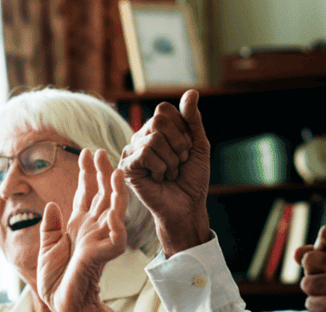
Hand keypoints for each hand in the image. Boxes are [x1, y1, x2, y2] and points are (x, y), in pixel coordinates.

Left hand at [38, 149, 126, 311]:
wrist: (62, 304)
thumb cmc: (56, 281)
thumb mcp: (47, 249)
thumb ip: (50, 227)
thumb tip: (52, 204)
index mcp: (78, 226)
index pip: (85, 195)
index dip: (86, 175)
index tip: (86, 153)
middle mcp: (92, 229)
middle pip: (101, 195)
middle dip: (101, 173)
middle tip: (100, 151)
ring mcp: (101, 240)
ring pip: (114, 210)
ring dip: (115, 189)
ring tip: (115, 169)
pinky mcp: (106, 254)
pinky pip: (116, 234)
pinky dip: (117, 219)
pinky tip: (116, 202)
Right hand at [120, 90, 210, 255]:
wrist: (187, 206)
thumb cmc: (192, 178)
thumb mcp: (198, 144)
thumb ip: (192, 119)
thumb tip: (191, 92)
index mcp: (156, 129)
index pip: (165, 110)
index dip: (182, 130)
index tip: (187, 150)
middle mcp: (141, 137)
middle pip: (158, 121)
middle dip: (178, 144)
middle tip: (180, 162)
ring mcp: (132, 151)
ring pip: (154, 138)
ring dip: (171, 160)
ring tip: (170, 173)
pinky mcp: (127, 166)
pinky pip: (145, 153)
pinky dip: (160, 168)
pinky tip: (159, 179)